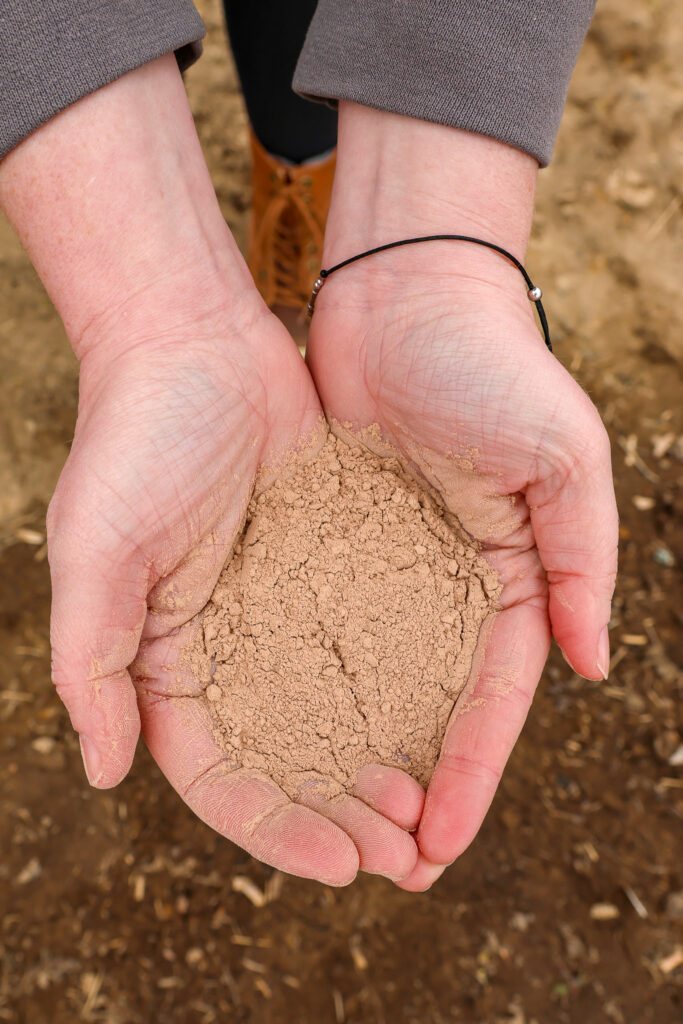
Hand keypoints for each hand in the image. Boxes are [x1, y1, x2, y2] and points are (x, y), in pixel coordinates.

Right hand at [0, 66, 420, 884]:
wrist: (197, 341)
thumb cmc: (134, 439)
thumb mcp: (95, 551)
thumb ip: (91, 661)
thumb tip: (104, 773)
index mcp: (166, 660)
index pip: (220, 776)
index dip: (275, 830)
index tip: (344, 865)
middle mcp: (227, 646)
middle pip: (287, 761)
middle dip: (342, 816)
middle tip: (406, 858)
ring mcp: (282, 607)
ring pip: (338, 713)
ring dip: (380, 768)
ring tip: (432, 809)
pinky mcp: (329, 564)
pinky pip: (372, 640)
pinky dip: (403, 689)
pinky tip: (445, 719)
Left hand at [308, 104, 618, 889]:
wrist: (403, 291)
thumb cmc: (492, 366)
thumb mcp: (561, 457)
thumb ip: (582, 560)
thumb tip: (592, 666)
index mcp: (511, 574)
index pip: (494, 698)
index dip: (471, 773)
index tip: (439, 844)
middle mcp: (447, 581)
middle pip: (431, 706)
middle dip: (415, 784)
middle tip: (384, 866)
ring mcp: (385, 563)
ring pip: (372, 678)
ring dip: (358, 750)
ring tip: (331, 822)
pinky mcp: (327, 536)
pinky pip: (316, 622)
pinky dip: (307, 681)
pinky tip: (282, 733)